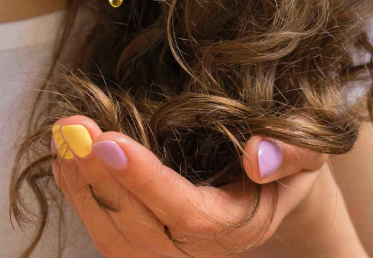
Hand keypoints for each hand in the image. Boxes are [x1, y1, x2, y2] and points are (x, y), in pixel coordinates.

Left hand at [52, 115, 357, 256]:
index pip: (187, 214)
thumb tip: (256, 155)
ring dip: (80, 186)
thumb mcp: (309, 150)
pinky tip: (64, 159)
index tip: (110, 140)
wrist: (269, 186)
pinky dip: (78, 194)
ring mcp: (165, 252)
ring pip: (113, 236)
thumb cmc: (285, 160)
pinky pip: (103, 230)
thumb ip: (294, 152)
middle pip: (138, 228)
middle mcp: (197, 251)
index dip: (145, 180)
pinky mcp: (141, 243)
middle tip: (72, 127)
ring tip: (62, 137)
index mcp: (238, 226)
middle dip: (99, 177)